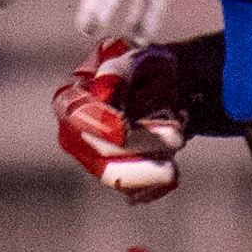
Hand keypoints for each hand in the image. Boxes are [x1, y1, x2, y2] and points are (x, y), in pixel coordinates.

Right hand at [55, 40, 195, 198]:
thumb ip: (120, 70)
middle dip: (142, 144)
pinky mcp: (118, 182)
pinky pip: (136, 193)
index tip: (123, 128)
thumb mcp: (138, 57)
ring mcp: (94, 162)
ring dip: (153, 166)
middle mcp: (75, 136)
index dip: (98, 122)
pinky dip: (159, 183)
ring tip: (181, 140)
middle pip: (99, 152)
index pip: (77, 114)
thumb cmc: (149, 70)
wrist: (172, 92)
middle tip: (179, 135)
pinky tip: (173, 170)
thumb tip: (105, 92)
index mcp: (71, 100)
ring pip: (117, 178)